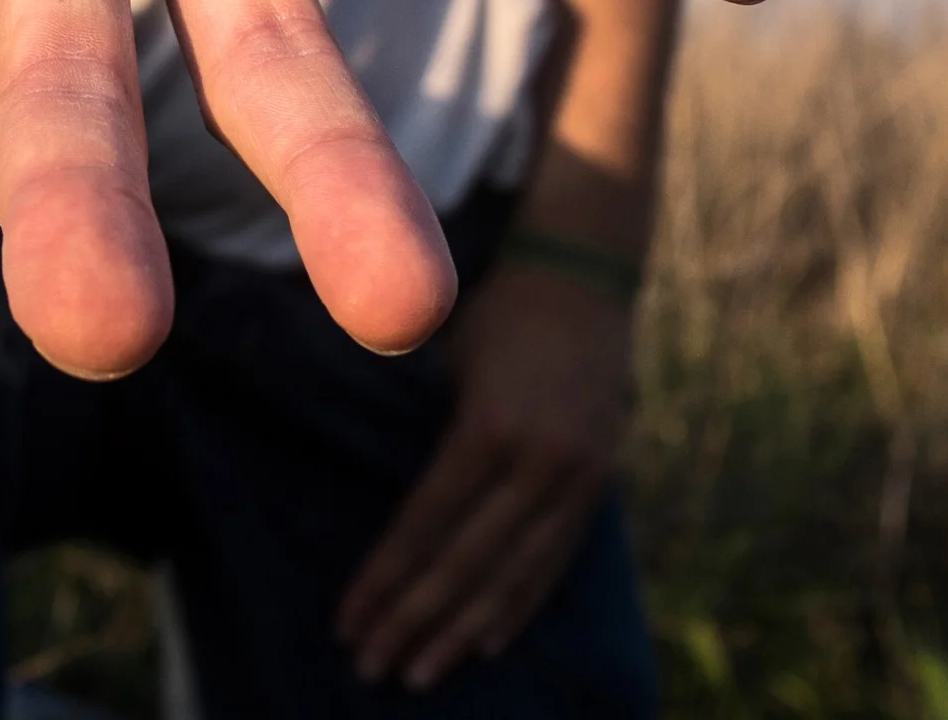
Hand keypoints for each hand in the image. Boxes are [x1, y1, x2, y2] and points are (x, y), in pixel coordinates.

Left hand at [336, 258, 635, 688]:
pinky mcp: (599, 484)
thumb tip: (358, 473)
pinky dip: (521, 605)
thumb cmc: (494, 308)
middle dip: (413, 620)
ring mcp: (577, 478)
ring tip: (420, 674)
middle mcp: (539, 462)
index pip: (426, 524)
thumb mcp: (442, 350)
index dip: (386, 579)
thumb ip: (413, 419)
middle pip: (465, 562)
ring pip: (513, 575)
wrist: (583, 274)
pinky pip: (555, 560)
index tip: (349, 622)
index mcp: (490, 427)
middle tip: (370, 668)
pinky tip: (487, 642)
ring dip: (461, 630)